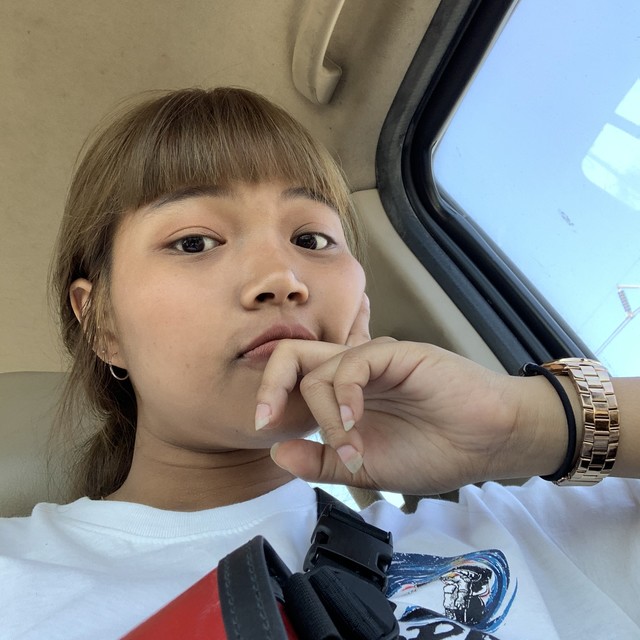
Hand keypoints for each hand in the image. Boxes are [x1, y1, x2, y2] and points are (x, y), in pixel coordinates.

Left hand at [257, 337, 566, 494]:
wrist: (488, 443)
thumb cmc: (434, 453)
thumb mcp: (366, 469)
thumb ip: (321, 462)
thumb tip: (275, 454)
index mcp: (342, 397)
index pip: (293, 380)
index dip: (269, 397)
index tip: (262, 430)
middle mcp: (352, 374)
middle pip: (292, 356)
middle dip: (269, 385)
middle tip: (265, 421)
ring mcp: (374, 362)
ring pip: (320, 368)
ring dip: (324, 417)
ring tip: (352, 452)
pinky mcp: (396, 354)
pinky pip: (353, 364)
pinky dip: (344, 397)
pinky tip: (354, 426)